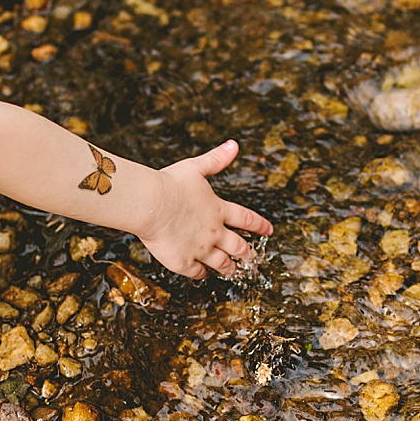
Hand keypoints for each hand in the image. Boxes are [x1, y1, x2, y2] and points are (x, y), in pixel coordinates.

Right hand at [137, 140, 272, 279]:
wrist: (150, 204)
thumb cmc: (170, 184)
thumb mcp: (196, 167)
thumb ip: (216, 159)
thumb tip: (233, 145)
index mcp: (219, 210)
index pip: (247, 220)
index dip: (260, 226)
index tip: (269, 231)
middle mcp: (214, 232)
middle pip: (238, 247)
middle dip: (247, 253)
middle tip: (251, 257)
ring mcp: (201, 249)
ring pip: (222, 264)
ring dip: (230, 268)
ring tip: (234, 271)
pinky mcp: (184, 261)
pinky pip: (198, 273)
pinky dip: (204, 274)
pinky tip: (204, 273)